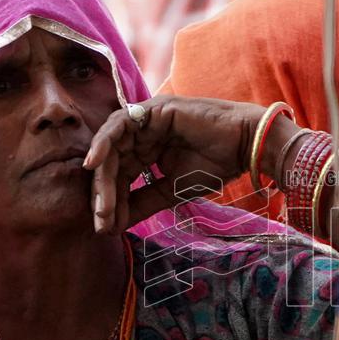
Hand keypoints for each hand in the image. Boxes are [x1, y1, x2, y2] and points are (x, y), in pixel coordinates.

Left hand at [83, 95, 263, 233]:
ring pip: (111, 148)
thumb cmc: (215, 165)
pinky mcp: (149, 110)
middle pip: (111, 164)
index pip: (119, 176)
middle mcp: (140, 135)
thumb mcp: (171, 191)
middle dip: (104, 194)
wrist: (243, 147)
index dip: (111, 202)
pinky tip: (95, 165)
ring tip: (101, 205)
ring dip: (102, 177)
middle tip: (101, 221)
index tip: (106, 228)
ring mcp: (143, 121)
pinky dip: (103, 143)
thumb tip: (114, 225)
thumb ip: (143, 202)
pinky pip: (117, 126)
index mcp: (146, 151)